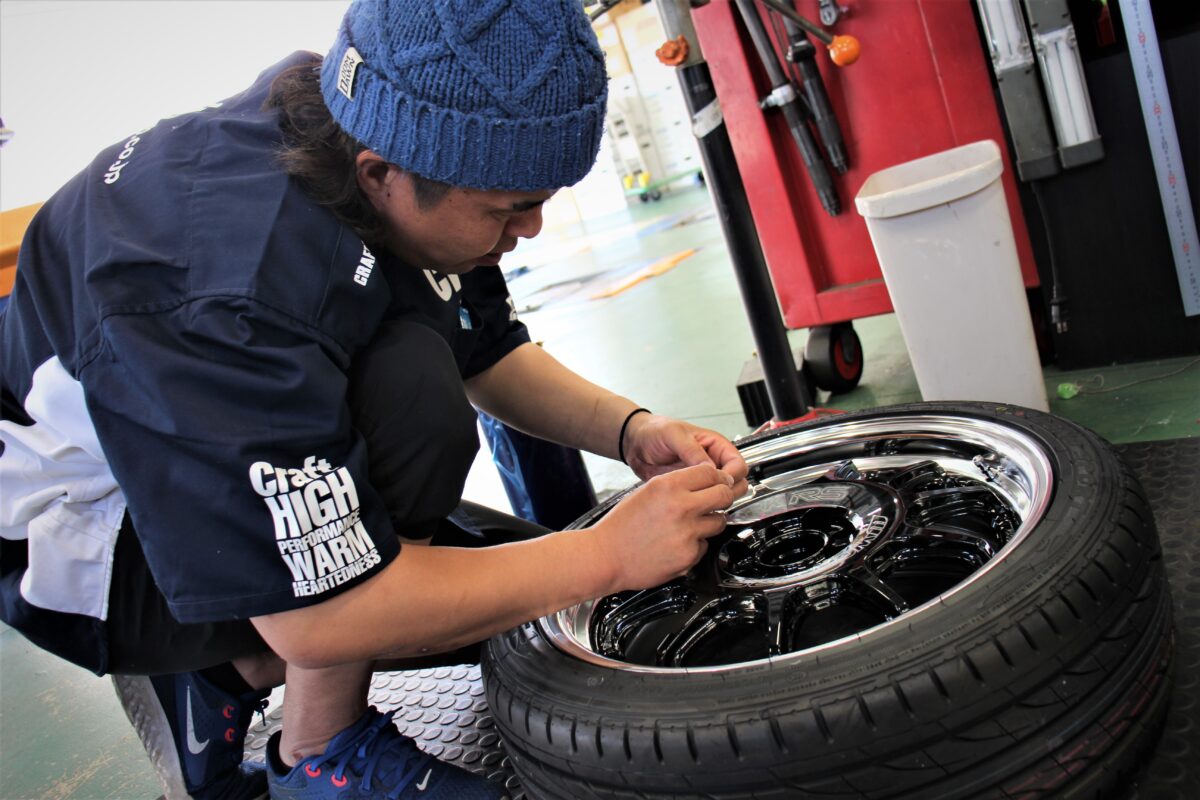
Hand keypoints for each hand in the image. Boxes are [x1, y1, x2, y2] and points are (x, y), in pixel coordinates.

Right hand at [590, 464, 736, 590]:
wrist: (605, 556)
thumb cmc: (621, 526)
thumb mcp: (646, 491)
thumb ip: (676, 483)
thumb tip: (705, 479)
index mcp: (668, 486)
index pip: (710, 472)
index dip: (717, 476)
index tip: (718, 480)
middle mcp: (681, 507)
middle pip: (724, 494)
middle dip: (723, 496)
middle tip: (717, 500)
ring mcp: (687, 533)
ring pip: (719, 521)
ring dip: (710, 521)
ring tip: (690, 525)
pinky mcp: (689, 555)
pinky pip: (705, 545)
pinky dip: (696, 544)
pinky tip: (677, 543)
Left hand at [623, 413, 748, 495]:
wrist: (635, 444)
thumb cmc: (654, 431)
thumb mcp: (674, 435)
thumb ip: (692, 451)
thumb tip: (710, 468)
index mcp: (715, 445)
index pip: (738, 464)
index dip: (733, 476)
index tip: (721, 484)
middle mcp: (712, 462)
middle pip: (736, 482)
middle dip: (728, 491)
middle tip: (714, 497)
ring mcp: (702, 478)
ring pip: (721, 494)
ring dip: (716, 500)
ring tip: (702, 502)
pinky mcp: (690, 490)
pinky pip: (702, 501)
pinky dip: (701, 505)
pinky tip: (691, 506)